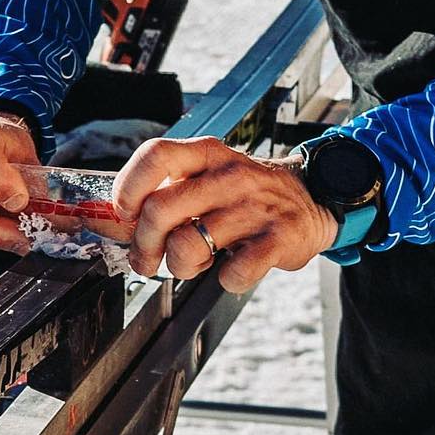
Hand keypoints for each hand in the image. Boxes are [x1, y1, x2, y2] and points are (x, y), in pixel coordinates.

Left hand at [112, 137, 338, 292]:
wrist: (314, 198)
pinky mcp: (278, 239)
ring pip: (187, 246)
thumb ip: (172, 187)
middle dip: (143, 245)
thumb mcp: (213, 173)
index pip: (155, 155)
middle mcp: (229, 175)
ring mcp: (254, 207)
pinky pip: (232, 274)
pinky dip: (225, 280)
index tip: (126, 213)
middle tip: (146, 259)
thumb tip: (120, 221)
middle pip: (159, 210)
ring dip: (181, 266)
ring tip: (195, 261)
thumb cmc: (249, 192)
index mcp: (209, 154)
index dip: (129, 187)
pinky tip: (232, 268)